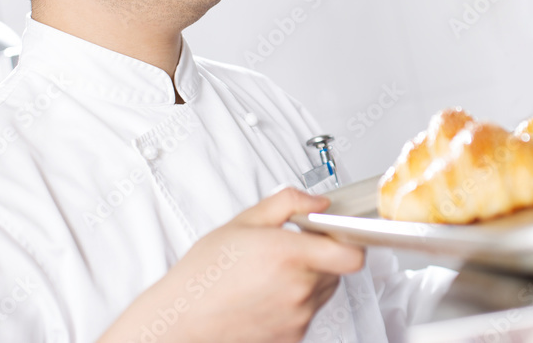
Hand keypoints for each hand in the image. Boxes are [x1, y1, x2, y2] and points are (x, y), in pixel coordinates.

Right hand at [98, 188, 365, 342]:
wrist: (180, 320)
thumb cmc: (204, 275)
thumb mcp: (243, 222)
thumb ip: (288, 203)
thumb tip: (317, 202)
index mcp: (290, 255)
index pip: (352, 254)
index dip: (349, 241)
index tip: (337, 234)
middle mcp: (299, 290)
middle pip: (338, 270)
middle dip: (322, 257)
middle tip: (291, 250)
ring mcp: (297, 318)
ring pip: (323, 292)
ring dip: (308, 281)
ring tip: (271, 275)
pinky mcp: (291, 338)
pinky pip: (306, 315)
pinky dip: (294, 304)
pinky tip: (266, 296)